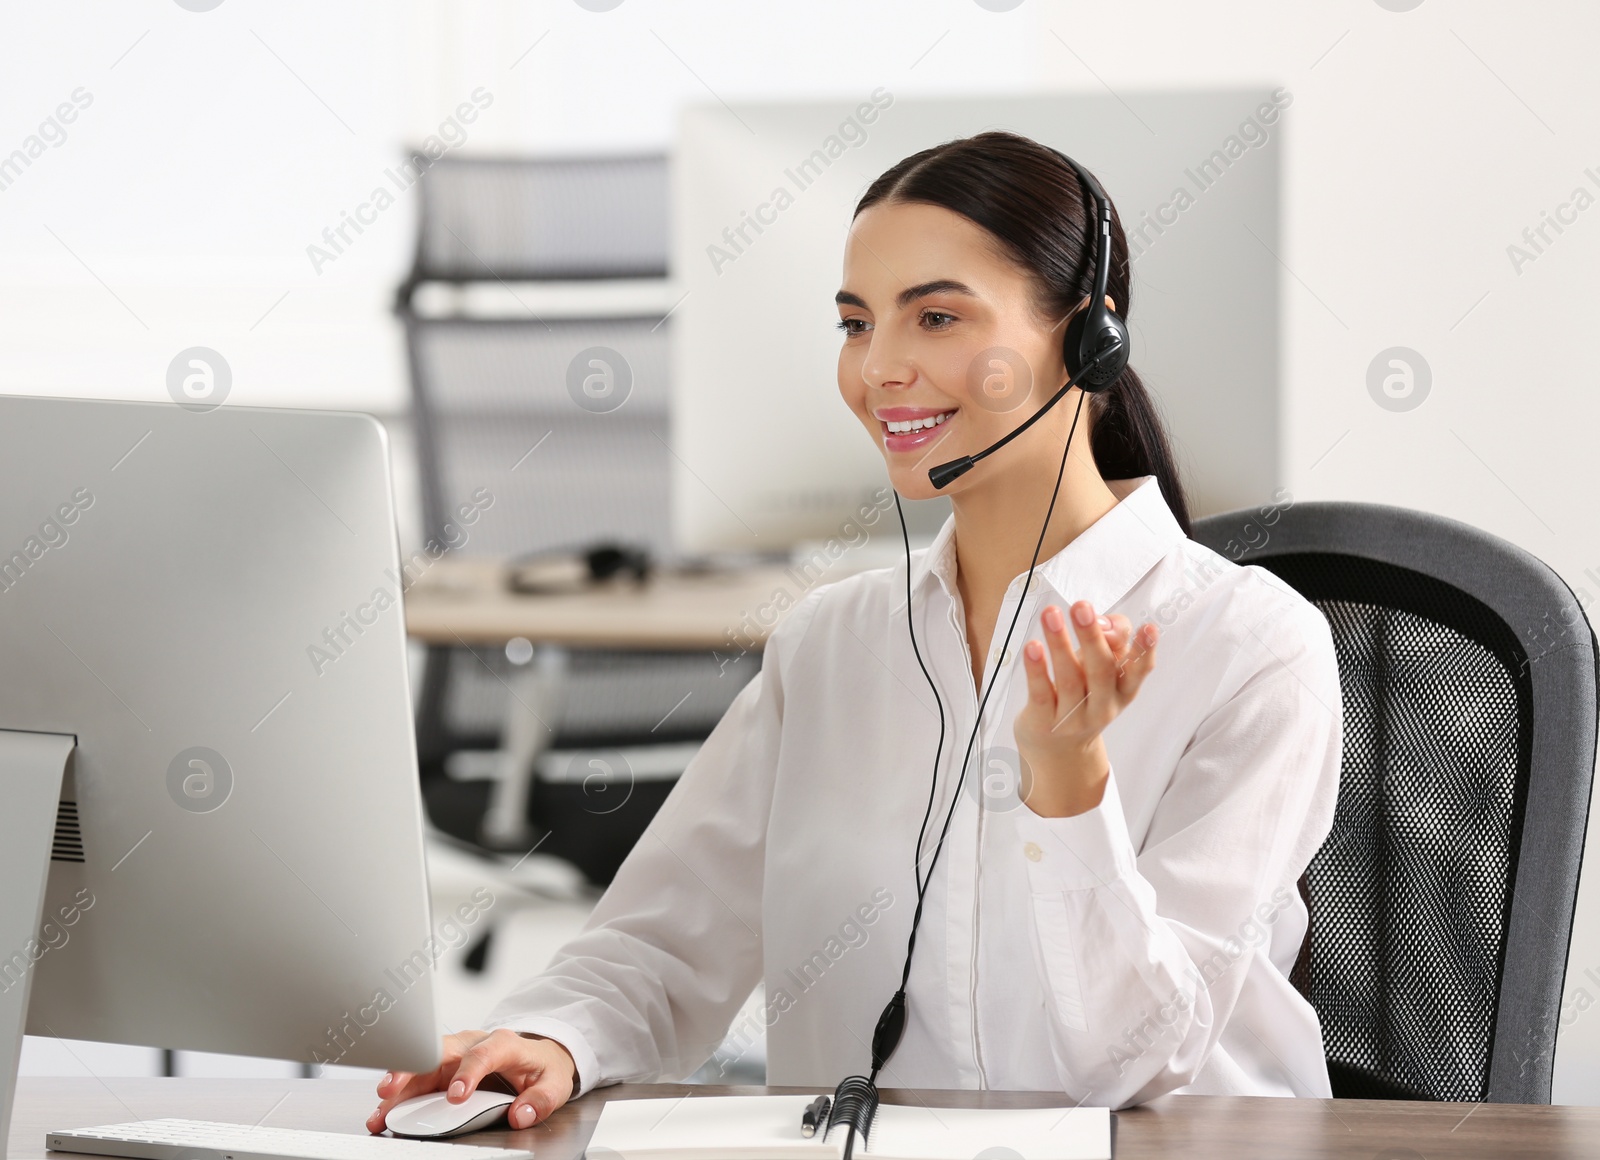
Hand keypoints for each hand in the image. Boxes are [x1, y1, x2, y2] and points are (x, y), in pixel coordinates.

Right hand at [369, 1029, 577, 1133]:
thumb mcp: (554, 1084)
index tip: (457, 1096)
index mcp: (503, 1043)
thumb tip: (521, 1115)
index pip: (483, 1053)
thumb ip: (541, 1100)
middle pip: (440, 1050)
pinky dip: (400, 1095)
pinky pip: (418, 1078)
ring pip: (422, 1064)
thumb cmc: (542, 1068)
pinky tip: (384, 1110)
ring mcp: (455, 1055)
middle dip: (414, 1067)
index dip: (468, 1072)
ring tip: (380, 1108)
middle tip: (392, 1089)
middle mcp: (474, 1043)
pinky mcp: (443, 1069)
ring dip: (399, 1084)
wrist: (539, 1057)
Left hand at [1012, 600, 1157, 816]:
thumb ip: (1109, 640)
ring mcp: (1073, 718)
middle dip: (1092, 637)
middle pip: (1101, 671)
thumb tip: (1099, 619)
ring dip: (1060, 644)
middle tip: (1081, 607)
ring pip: (1069, 679)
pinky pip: (1042, 694)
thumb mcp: (1102, 671)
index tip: (1149, 628)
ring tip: (1051, 614)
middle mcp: (1103, 707)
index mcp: (1123, 692)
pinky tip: (1032, 647)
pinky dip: (1037, 670)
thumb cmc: (1084, 697)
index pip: (1139, 671)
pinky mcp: (1044, 722)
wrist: (1059, 754)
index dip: (1144, 651)